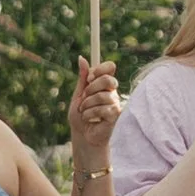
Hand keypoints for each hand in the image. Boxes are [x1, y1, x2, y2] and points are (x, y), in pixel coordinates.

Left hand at [68, 59, 119, 175]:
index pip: (109, 67)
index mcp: (104, 85)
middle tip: (84, 98)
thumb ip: (82, 78)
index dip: (100, 69)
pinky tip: (90, 120)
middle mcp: (112, 92)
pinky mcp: (116, 115)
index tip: (90, 77)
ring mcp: (116, 103)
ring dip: (87, 105)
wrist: (82, 137)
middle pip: (108, 79)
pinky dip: (90, 114)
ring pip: (102, 96)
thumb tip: (81, 58)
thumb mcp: (78, 95)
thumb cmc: (80, 117)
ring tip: (84, 113)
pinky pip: (103, 109)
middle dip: (91, 89)